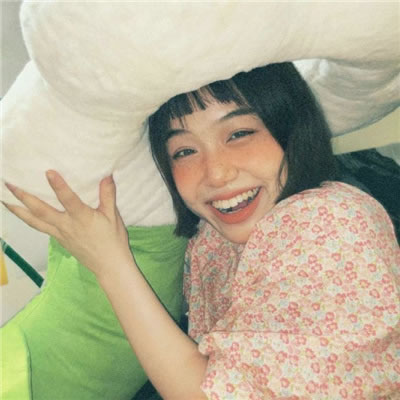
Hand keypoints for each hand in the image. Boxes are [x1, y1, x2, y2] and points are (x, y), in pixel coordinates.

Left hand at [3, 171, 132, 278]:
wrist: (109, 265)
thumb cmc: (113, 240)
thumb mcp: (113, 216)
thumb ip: (108, 195)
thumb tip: (107, 175)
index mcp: (83, 218)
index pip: (68, 200)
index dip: (59, 186)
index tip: (48, 172)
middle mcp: (67, 226)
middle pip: (41, 211)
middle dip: (24, 197)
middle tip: (10, 184)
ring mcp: (60, 234)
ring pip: (34, 221)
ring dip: (17, 210)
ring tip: (4, 199)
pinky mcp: (58, 240)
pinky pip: (39, 227)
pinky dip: (28, 219)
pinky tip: (22, 212)